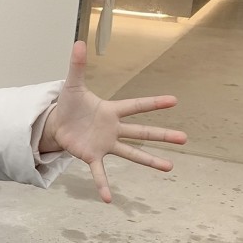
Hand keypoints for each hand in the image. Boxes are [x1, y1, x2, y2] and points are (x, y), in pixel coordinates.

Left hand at [42, 41, 186, 202]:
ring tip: (170, 167)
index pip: (136, 105)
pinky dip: (103, 185)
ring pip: (131, 153)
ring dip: (149, 160)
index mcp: (111, 111)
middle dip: (162, 135)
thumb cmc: (69, 105)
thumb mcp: (72, 85)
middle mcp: (113, 129)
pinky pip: (100, 173)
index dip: (153, 103)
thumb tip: (77, 42)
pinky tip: (108, 199)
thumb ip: (77, 65)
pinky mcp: (92, 156)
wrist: (57, 124)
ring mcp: (105, 144)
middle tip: (185, 139)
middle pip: (141, 132)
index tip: (174, 100)